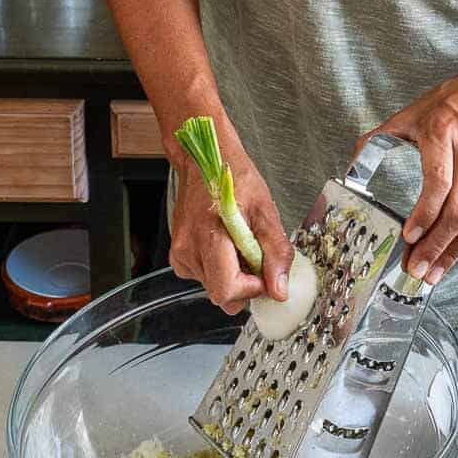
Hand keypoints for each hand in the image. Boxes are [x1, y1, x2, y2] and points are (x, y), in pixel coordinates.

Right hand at [168, 117, 293, 314]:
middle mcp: (188, 250)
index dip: (251, 289)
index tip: (264, 274)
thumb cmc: (234, 178)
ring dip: (233, 277)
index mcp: (209, 237)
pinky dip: (220, 270)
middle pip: (221, 295)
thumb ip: (275, 252)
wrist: (206, 162)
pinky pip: (204, 278)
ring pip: (213, 288)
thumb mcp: (265, 211)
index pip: (226, 290)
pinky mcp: (179, 256)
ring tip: (240, 246)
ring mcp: (180, 254)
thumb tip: (278, 290)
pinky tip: (226, 248)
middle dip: (245, 286)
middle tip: (256, 259)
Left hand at [352, 53, 457, 287]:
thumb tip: (352, 166)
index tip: (408, 237)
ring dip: (454, 253)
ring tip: (434, 274)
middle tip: (417, 270)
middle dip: (437, 246)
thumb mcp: (409, 114)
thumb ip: (378, 139)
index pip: (438, 183)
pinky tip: (450, 255)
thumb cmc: (447, 104)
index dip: (425, 214)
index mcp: (442, 135)